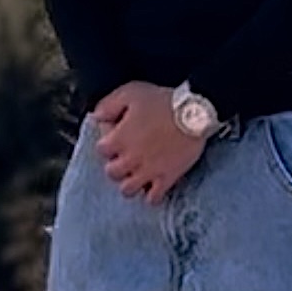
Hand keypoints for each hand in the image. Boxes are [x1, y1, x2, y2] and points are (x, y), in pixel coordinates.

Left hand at [92, 81, 206, 204]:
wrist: (195, 112)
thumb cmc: (163, 100)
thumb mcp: (131, 92)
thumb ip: (109, 105)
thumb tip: (96, 116)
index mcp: (119, 139)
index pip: (101, 150)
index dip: (108, 142)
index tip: (116, 135)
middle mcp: (130, 159)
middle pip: (112, 172)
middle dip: (117, 164)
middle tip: (126, 155)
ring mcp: (148, 172)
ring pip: (128, 190)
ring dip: (130, 181)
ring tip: (137, 172)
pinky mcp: (167, 178)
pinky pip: (153, 198)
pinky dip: (151, 194)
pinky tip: (153, 184)